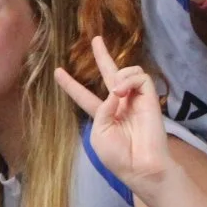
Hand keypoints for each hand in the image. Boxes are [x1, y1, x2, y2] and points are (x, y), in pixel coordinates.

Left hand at [54, 36, 170, 188]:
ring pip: (127, 71)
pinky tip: (124, 92)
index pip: (84, 96)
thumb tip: (115, 93)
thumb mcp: (98, 134)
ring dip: (119, 76)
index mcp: (102, 115)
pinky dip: (130, 80)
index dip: (70, 85)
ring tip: (118, 92)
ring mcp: (135, 100)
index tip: (57, 72)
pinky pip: (140, 78)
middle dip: (102, 56)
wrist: (142, 166)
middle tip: (95, 39)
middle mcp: (119, 103)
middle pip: (109, 74)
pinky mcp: (150, 99)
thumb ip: (101, 110)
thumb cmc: (117, 156)